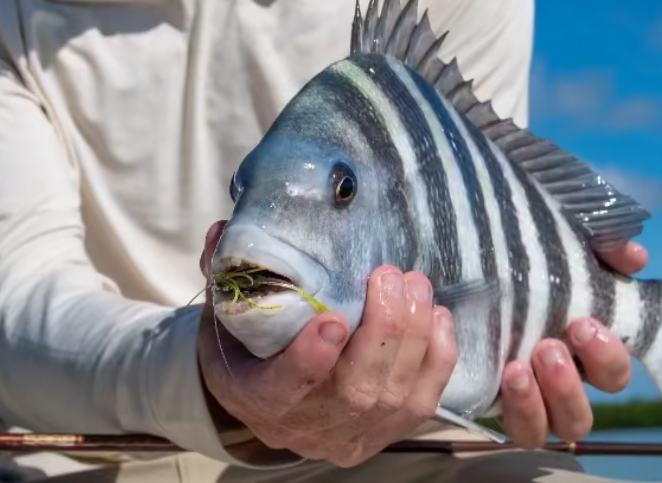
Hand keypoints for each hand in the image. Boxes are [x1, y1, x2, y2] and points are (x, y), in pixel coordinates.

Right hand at [197, 220, 457, 466]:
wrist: (276, 408)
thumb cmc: (250, 354)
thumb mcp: (225, 320)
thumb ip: (225, 277)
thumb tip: (224, 229)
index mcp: (260, 397)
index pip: (286, 387)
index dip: (311, 359)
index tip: (333, 319)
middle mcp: (309, 426)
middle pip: (355, 390)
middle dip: (384, 328)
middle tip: (390, 275)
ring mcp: (354, 434)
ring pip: (395, 392)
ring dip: (414, 333)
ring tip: (416, 284)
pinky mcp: (390, 431)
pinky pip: (424, 399)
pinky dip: (437, 354)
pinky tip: (435, 315)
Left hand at [498, 242, 647, 447]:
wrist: (457, 254)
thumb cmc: (519, 251)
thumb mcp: (560, 235)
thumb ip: (603, 245)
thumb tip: (634, 257)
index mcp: (579, 349)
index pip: (612, 372)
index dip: (608, 356)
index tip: (584, 324)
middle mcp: (554, 381)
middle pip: (581, 415)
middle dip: (568, 386)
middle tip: (548, 347)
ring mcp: (522, 397)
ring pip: (546, 430)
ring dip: (538, 403)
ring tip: (518, 368)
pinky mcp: (488, 400)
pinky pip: (510, 425)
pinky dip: (512, 408)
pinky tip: (500, 374)